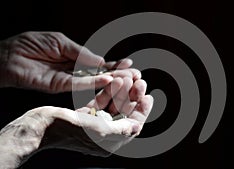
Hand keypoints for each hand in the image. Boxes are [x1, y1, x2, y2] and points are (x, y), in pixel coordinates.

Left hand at [0, 32, 134, 92]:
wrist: (7, 55)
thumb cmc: (31, 44)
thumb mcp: (61, 42)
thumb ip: (81, 53)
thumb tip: (102, 61)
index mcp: (75, 58)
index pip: (99, 63)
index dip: (114, 64)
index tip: (129, 64)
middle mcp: (74, 70)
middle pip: (99, 74)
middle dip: (117, 74)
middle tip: (134, 75)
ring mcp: (68, 79)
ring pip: (93, 81)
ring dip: (110, 80)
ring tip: (126, 79)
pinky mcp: (60, 86)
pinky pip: (80, 84)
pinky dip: (93, 82)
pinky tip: (107, 79)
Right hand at [0, 77, 152, 167]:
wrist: (40, 126)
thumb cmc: (68, 130)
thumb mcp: (99, 130)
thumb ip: (121, 129)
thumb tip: (137, 127)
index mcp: (109, 142)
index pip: (132, 126)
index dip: (142, 111)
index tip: (148, 96)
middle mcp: (103, 135)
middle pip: (124, 113)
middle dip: (132, 97)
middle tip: (139, 82)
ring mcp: (93, 125)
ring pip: (113, 105)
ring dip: (120, 91)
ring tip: (127, 78)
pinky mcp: (84, 116)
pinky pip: (100, 102)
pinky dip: (106, 91)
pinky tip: (113, 80)